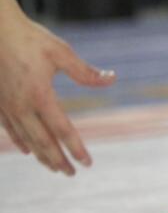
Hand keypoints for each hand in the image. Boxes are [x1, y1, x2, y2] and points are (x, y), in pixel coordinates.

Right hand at [0, 12, 114, 173]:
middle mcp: (22, 106)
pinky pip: (11, 130)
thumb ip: (85, 72)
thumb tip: (112, 79)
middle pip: (43, 142)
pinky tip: (28, 150)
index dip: (76, 148)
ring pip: (26, 139)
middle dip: (58, 160)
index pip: (62, 130)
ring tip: (55, 168)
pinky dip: (22, 142)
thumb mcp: (61, 53)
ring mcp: (7, 107)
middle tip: (72, 173)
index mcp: (40, 95)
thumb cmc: (31, 39)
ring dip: (42, 156)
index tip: (88, 162)